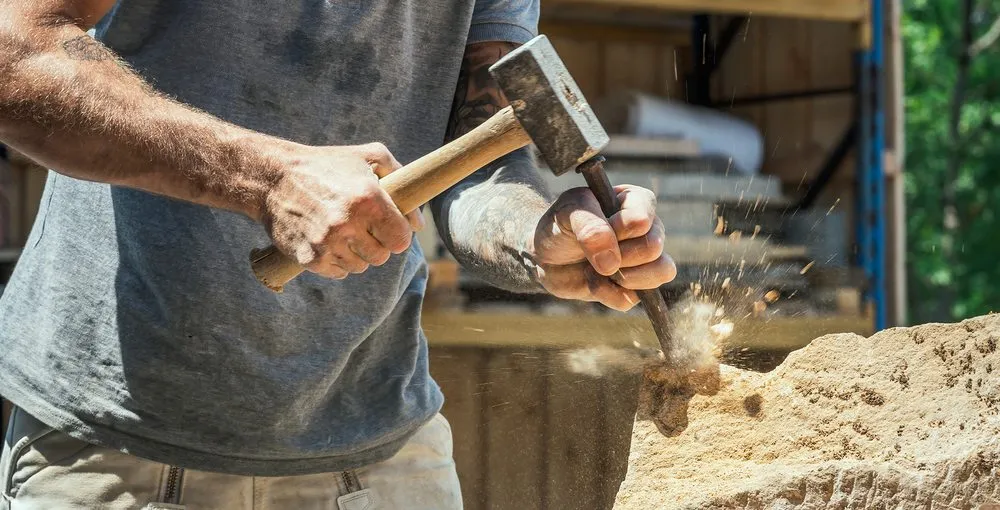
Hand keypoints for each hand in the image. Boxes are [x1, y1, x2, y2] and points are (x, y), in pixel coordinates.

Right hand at [263, 142, 423, 278]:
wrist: (272, 178)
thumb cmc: (326, 165)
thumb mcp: (369, 156)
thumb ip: (401, 180)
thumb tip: (418, 224)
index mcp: (368, 199)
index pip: (401, 240)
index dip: (398, 234)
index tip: (389, 227)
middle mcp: (348, 223)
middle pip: (381, 256)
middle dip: (377, 243)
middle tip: (364, 227)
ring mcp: (327, 243)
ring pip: (360, 267)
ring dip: (356, 253)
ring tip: (344, 232)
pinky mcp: (309, 258)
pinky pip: (338, 273)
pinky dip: (337, 262)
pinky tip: (329, 241)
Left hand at [529, 185, 675, 310]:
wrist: (544, 254)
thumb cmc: (560, 225)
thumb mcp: (568, 212)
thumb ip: (588, 226)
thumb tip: (612, 261)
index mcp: (638, 202)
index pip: (643, 220)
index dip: (616, 230)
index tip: (595, 228)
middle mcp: (649, 230)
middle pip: (653, 248)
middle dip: (618, 255)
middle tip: (594, 252)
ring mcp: (645, 261)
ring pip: (661, 273)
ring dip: (620, 277)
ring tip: (596, 268)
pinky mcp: (634, 288)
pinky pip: (632, 299)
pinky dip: (606, 294)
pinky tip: (593, 281)